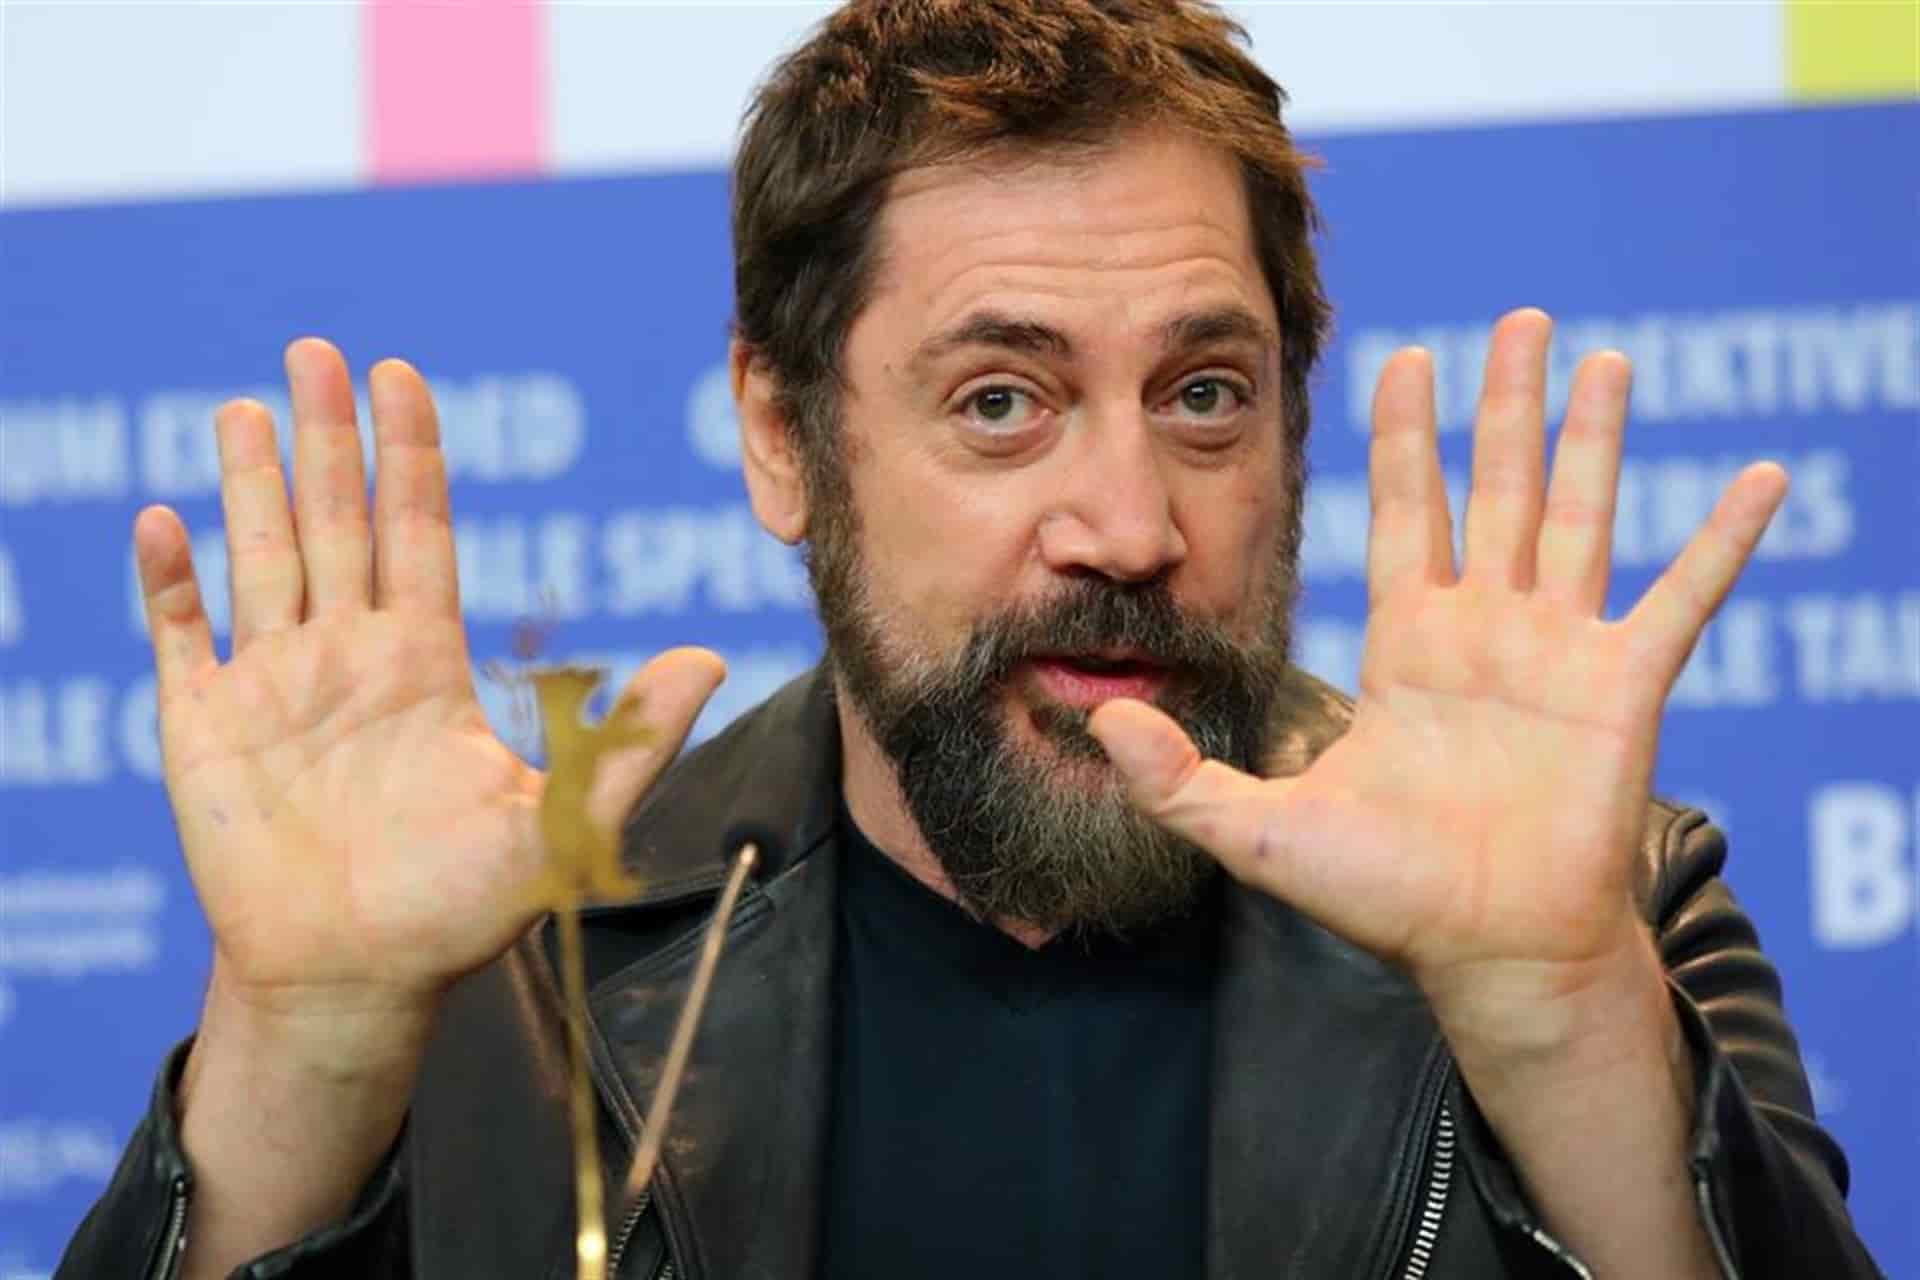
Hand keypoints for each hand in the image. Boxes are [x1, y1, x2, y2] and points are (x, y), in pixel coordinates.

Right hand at [136, 339, 722, 1066]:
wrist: (359, 979)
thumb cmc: (461, 906)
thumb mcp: (561, 820)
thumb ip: (633, 738)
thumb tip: (715, 657)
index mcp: (426, 663)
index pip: (418, 532)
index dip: (409, 454)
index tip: (400, 374)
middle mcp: (349, 657)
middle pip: (336, 523)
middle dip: (326, 438)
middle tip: (313, 350)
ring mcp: (275, 687)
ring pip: (261, 559)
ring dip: (250, 486)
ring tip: (244, 407)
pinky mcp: (207, 729)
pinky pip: (182, 637)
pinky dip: (170, 583)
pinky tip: (160, 521)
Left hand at [1092, 308, 1784, 1052]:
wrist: (1487, 955)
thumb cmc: (1385, 896)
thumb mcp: (1259, 829)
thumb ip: (1177, 777)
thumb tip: (1096, 719)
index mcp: (1408, 646)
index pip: (1403, 514)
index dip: (1403, 438)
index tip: (1404, 357)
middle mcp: (1485, 633)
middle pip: (1497, 490)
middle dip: (1504, 406)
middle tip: (1519, 318)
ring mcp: (1559, 653)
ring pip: (1579, 516)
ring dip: (1594, 438)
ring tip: (1605, 358)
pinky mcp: (1625, 687)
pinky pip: (1683, 596)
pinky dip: (1724, 539)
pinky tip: (1763, 477)